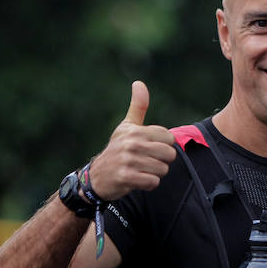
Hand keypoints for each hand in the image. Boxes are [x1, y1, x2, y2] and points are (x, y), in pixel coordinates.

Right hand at [88, 81, 176, 199]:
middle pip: (169, 154)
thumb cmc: (117, 149)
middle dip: (161, 161)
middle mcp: (132, 144)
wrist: (97, 176)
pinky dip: (148, 184)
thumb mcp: (126, 127)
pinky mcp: (126, 177)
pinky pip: (153, 182)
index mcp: (135, 131)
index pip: (169, 138)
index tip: (149, 148)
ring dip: (155, 173)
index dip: (163, 145)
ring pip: (162, 169)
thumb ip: (138, 106)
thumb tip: (139, 83)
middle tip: (146, 161)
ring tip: (141, 170)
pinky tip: (137, 180)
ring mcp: (128, 161)